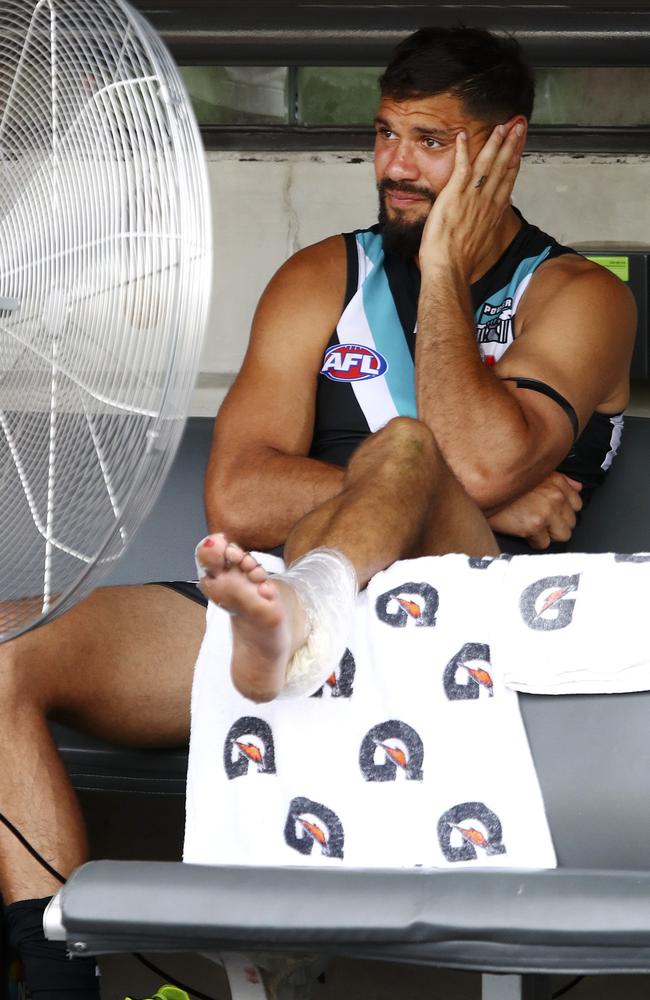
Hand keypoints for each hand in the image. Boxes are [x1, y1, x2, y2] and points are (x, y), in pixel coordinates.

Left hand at [418, 122, 524, 279]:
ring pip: (486, 163)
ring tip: (501, 126)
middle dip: (512, 144)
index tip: (520, 145)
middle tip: (518, 126)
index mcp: (493, 211)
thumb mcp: (482, 241)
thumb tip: (488, 223)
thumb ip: (486, 226)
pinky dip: (463, 150)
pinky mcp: (454, 195)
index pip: (508, 179)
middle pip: (503, 166)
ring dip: (495, 142)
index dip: (515, 159)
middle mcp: (486, 200)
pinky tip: (464, 135)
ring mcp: (471, 196)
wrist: (449, 268)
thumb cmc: (461, 261)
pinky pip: (461, 166)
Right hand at [487, 473, 582, 548]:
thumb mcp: (534, 475)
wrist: (480, 494)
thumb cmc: (505, 486)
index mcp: (556, 482)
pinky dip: (533, 541)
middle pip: (571, 521)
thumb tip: (577, 487)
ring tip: (533, 527)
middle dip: (555, 524)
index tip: (552, 513)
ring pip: (562, 535)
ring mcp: (546, 510)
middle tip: (538, 520)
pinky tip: (523, 531)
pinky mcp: (534, 525)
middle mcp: (554, 495)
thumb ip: (559, 480)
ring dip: (548, 534)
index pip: (577, 504)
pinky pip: (544, 543)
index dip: (563, 511)